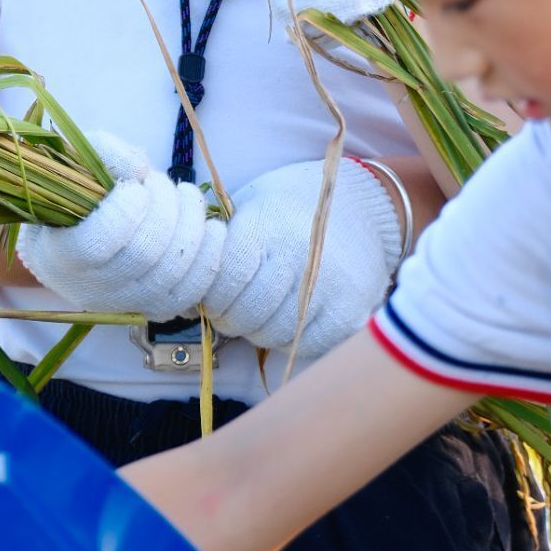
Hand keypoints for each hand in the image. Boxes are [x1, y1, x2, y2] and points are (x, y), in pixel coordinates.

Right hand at [14, 132, 223, 316]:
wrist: (74, 241)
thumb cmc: (74, 197)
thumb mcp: (78, 163)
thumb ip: (105, 154)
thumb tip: (140, 168)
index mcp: (61, 254)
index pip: (97, 243)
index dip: (125, 210)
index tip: (134, 187)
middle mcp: (92, 288)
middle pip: (144, 254)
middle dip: (164, 207)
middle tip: (158, 182)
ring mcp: (126, 303)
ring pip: (173, 272)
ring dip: (190, 224)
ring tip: (184, 195)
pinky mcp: (155, 307)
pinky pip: (192, 291)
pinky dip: (209, 255)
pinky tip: (211, 228)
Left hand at [198, 157, 404, 357]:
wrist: (362, 205)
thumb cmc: (293, 206)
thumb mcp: (252, 206)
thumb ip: (224, 246)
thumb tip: (187, 295)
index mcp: (267, 225)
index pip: (223, 281)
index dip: (211, 296)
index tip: (213, 294)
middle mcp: (298, 256)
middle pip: (245, 314)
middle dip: (231, 318)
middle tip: (234, 309)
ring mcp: (328, 287)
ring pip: (272, 334)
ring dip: (258, 331)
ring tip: (262, 311)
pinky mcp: (350, 312)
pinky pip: (305, 345)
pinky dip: (290, 339)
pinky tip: (289, 318)